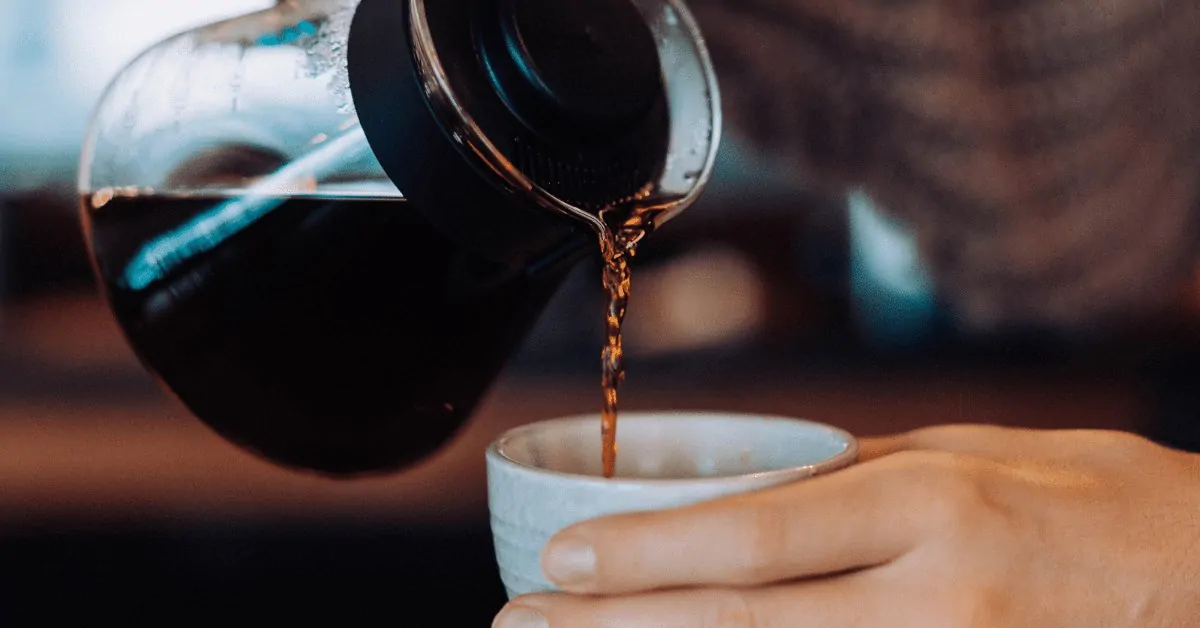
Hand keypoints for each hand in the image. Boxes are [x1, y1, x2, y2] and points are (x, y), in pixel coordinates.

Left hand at [493, 425, 1199, 626]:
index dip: (645, 555)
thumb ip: (858, 480)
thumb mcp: (978, 455)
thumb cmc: (1102, 501)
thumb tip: (746, 495)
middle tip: (521, 627)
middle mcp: (936, 599)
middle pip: (742, 626)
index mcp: (933, 505)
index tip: (557, 559)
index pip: (755, 536)